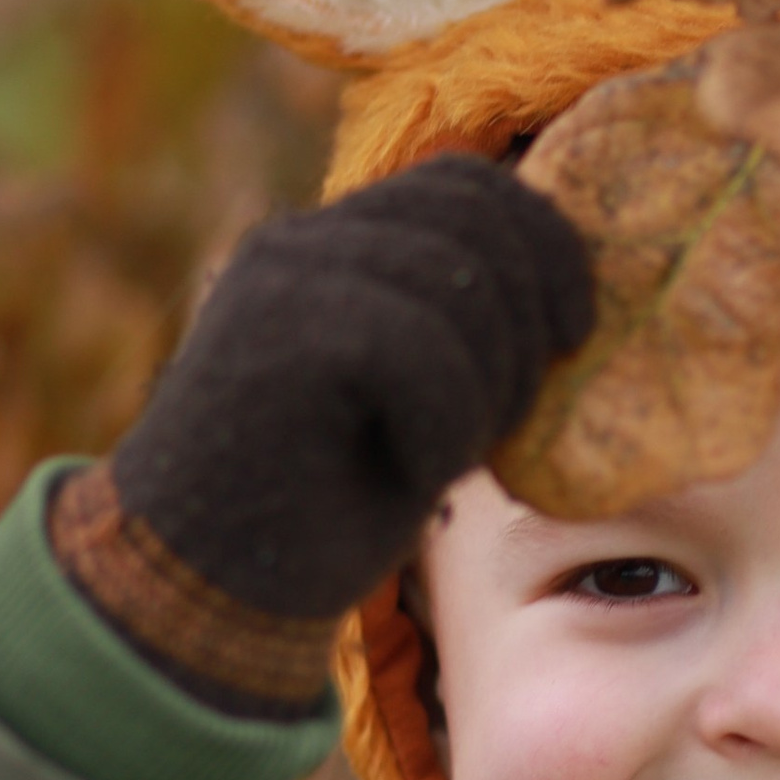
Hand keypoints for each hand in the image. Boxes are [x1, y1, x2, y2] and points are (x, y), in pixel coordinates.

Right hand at [55, 156, 593, 708]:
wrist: (204, 594)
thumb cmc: (320, 512)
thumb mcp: (412, 402)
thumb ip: (459, 327)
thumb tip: (566, 285)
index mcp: (332, 245)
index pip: (466, 186)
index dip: (543, 242)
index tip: (575, 329)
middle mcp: (301, 244)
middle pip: (475, 218)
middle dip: (528, 318)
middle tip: (509, 416)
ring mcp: (283, 283)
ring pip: (457, 285)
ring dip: (488, 385)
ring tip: (449, 453)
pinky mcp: (279, 336)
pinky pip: (420, 349)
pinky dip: (444, 422)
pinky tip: (414, 469)